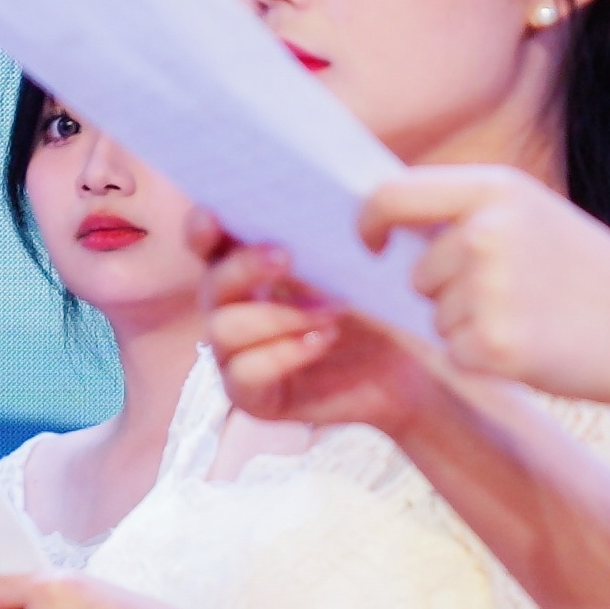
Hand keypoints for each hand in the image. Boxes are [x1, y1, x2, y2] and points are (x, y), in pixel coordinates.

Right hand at [204, 237, 439, 431]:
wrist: (409, 368)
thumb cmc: (380, 308)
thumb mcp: (352, 267)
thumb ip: (315, 243)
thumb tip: (298, 212)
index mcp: (248, 271)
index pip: (208, 247)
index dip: (201, 231)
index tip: (212, 216)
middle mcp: (234, 312)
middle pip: (211, 286)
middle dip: (244, 268)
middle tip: (286, 257)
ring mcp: (237, 356)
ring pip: (223, 330)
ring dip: (277, 316)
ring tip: (332, 311)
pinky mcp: (252, 396)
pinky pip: (244, 374)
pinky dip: (283, 353)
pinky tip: (322, 340)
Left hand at [362, 165, 609, 405]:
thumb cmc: (594, 279)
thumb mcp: (537, 217)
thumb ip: (472, 214)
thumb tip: (391, 223)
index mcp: (496, 191)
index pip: (392, 194)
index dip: (369, 220)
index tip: (371, 243)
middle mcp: (486, 233)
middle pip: (417, 273)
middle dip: (449, 292)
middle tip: (516, 298)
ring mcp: (489, 289)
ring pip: (435, 316)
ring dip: (468, 326)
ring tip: (532, 318)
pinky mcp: (493, 344)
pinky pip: (453, 353)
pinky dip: (482, 359)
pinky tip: (531, 348)